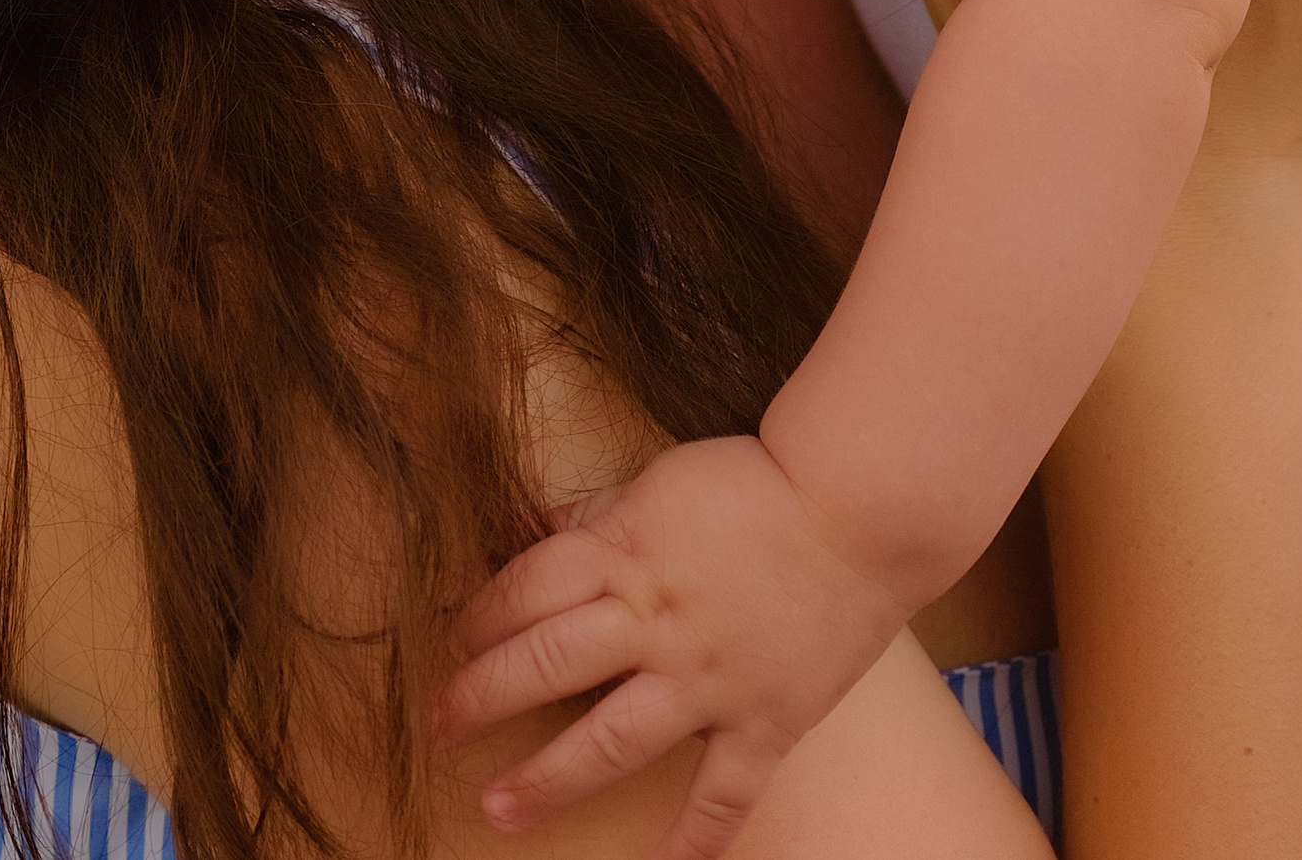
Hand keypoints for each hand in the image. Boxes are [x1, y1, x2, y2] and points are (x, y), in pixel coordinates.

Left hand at [439, 433, 909, 853]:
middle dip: (480, 700)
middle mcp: (655, 620)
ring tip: (499, 809)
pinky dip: (694, 841)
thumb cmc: (762, 481)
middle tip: (440, 728)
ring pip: (609, 739)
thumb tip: (544, 532)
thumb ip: (602, 514)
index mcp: (626, 553)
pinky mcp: (762, 721)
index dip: (479, 619)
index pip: (527, 589)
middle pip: (545, 663)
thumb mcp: (663, 478)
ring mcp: (707, 679)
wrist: (862, 504)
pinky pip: (721, 795)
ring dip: (547, 777)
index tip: (452, 643)